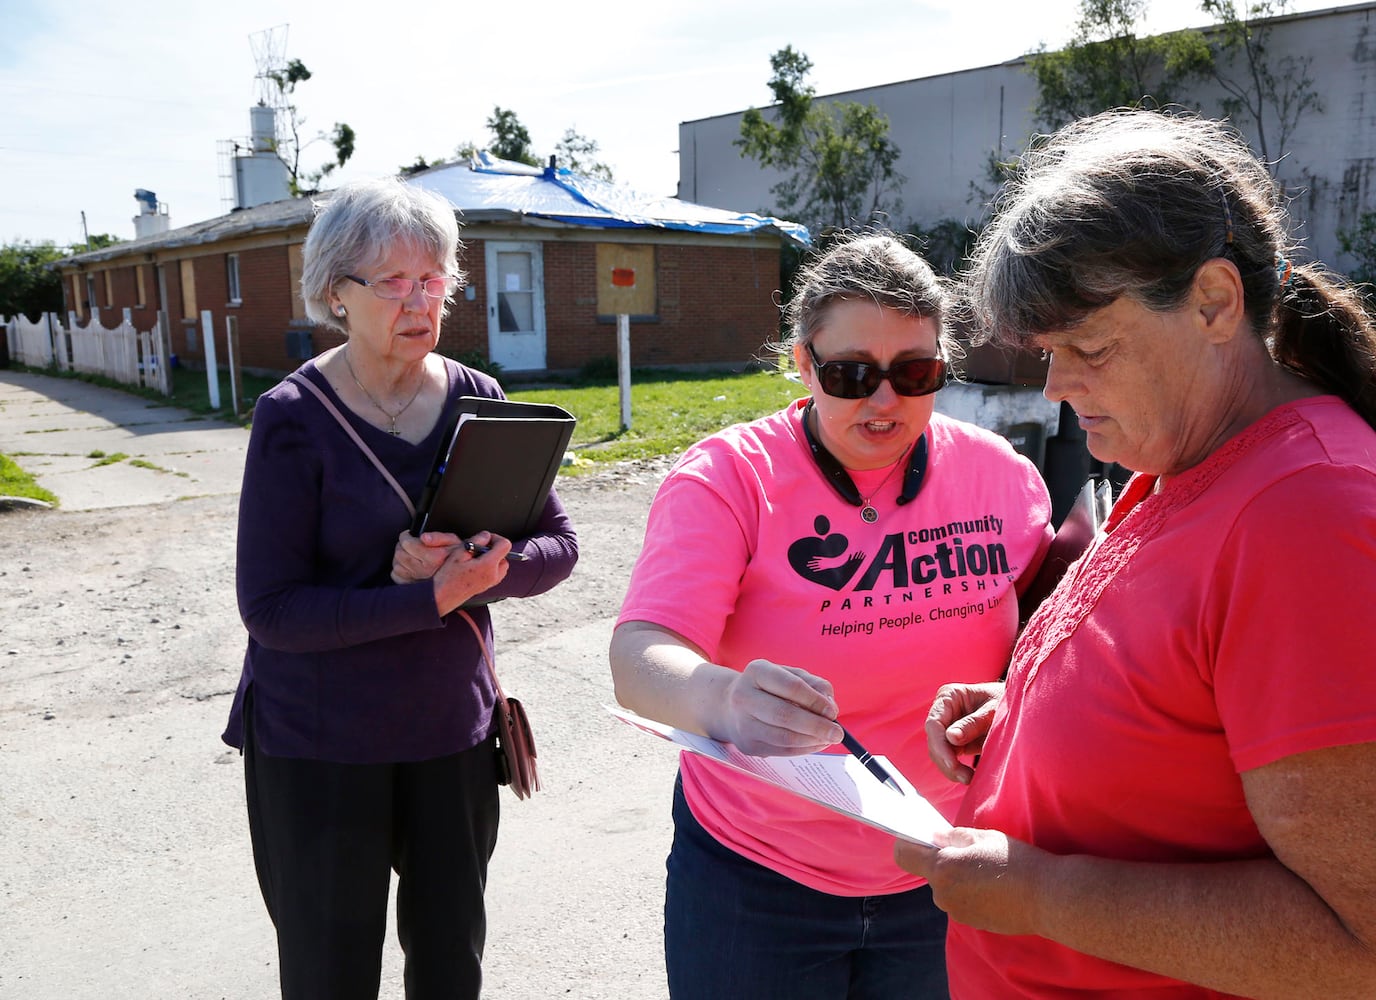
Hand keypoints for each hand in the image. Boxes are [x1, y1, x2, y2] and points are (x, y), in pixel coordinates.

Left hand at [391, 529, 461, 583]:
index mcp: (433, 557)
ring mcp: (418, 579)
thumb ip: (438, 537)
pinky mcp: (413, 586)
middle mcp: (424, 570)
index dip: (405, 536)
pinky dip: (398, 570)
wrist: (461, 576)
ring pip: (396, 565)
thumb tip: (424, 538)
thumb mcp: (453, 541)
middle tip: (408, 543)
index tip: (408, 534)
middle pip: (399, 554)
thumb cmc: (456, 556)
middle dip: (401, 546)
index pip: (407, 543)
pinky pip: (397, 576)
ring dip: (399, 558)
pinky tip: (407, 566)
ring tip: (408, 554)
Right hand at [428, 531, 511, 615]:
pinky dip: (490, 567)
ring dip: (493, 558)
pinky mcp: (486, 587)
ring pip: (501, 565)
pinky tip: (476, 566)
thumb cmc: (448, 577)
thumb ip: (475, 542)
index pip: (505, 545)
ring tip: (476, 557)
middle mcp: (493, 575)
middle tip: (478, 548)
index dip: (496, 538)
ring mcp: (491, 582)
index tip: (485, 539)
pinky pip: (496, 573)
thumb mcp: (459, 553)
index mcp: (488, 565)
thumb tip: (486, 536)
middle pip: (505, 556)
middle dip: (494, 549)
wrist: (442, 596)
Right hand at [718, 659, 841, 756]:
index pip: (791, 686)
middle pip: (785, 715)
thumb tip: (830, 708)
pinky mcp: (747, 745)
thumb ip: (814, 685)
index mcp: (757, 672)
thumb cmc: (770, 688)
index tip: (833, 712)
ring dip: (812, 741)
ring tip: (828, 739)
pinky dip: (803, 749)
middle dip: (816, 726)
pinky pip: (781, 750)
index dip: (815, 701)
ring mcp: (743, 723)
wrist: (730, 706)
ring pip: (784, 737)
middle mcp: (744, 696)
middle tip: (838, 733)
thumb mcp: (790, 675)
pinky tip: (815, 744)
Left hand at [893, 827, 1048, 936]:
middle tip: (970, 852)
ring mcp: (957, 912)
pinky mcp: (972, 923)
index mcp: (941, 869)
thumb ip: (952, 837)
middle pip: (931, 873)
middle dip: (943, 861)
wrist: (1046, 897)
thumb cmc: (1014, 861)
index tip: (920, 836)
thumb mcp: (982, 837)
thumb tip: (935, 839)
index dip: (908, 842)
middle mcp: (942, 894)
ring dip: (959, 878)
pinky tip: (994, 888)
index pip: (903, 855)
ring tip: (987, 871)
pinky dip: (971, 893)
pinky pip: (962, 902)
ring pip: (947, 888)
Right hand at [926, 682, 1003, 783]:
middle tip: (965, 778)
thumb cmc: (1007, 701)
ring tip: (969, 779)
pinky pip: (949, 758)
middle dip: (946, 762)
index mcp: (949, 696)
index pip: (934, 724)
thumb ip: (973, 723)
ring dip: (951, 769)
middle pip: (934, 741)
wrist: (1020, 706)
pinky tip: (970, 777)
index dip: (940, 746)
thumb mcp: (993, 710)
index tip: (952, 765)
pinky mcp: (956, 741)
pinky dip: (957, 770)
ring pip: (939, 753)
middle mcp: (944, 711)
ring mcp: (948, 726)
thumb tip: (951, 737)